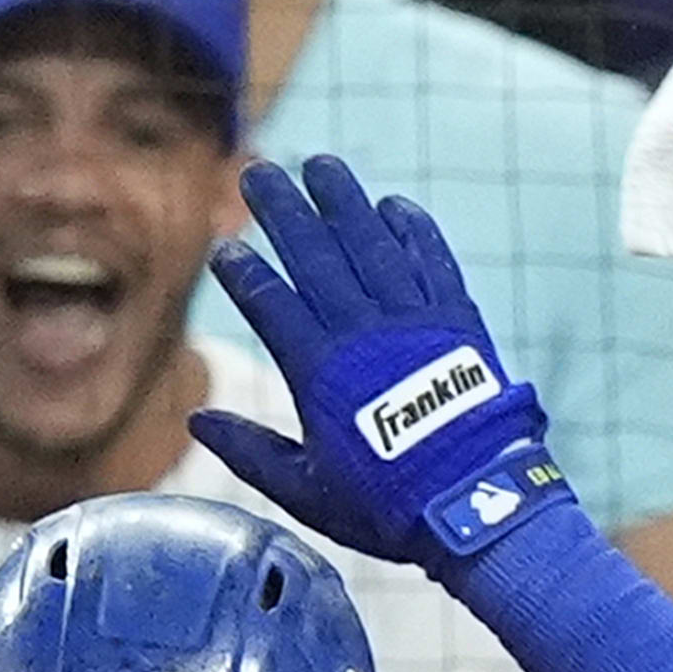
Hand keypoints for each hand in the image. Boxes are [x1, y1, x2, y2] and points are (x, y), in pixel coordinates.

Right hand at [194, 155, 567, 566]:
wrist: (476, 502)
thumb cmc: (387, 506)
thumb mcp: (306, 491)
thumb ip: (251, 451)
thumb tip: (196, 421)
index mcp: (320, 371)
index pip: (271, 304)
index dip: (245, 274)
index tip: (224, 249)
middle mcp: (363, 331)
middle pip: (316, 255)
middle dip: (283, 211)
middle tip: (258, 173)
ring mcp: (413, 319)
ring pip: (372, 243)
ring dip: (343, 201)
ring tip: (321, 166)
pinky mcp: (457, 320)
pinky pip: (431, 261)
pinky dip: (413, 230)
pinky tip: (393, 207)